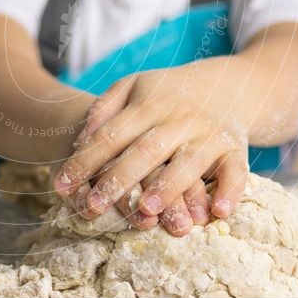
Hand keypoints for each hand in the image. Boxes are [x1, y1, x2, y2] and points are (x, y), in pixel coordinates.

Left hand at [52, 61, 249, 235]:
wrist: (228, 85)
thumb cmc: (168, 93)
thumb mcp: (134, 86)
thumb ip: (104, 108)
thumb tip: (80, 140)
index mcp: (150, 104)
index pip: (112, 134)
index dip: (85, 160)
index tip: (61, 185)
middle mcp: (180, 118)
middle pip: (146, 150)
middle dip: (119, 179)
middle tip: (95, 206)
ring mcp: (210, 134)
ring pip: (189, 161)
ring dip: (169, 186)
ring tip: (148, 210)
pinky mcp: (236, 149)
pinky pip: (237, 172)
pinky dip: (231, 192)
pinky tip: (217, 213)